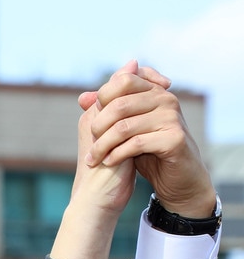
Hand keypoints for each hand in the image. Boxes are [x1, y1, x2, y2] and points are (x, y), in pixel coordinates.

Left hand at [83, 61, 213, 218]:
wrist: (176, 178)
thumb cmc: (148, 152)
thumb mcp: (125, 129)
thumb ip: (107, 111)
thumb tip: (82, 97)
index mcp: (154, 92)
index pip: (122, 80)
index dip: (102, 100)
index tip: (95, 125)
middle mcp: (166, 99)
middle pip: (118, 105)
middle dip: (97, 128)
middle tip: (91, 147)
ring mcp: (172, 117)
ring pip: (123, 126)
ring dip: (102, 146)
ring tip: (94, 159)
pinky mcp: (174, 139)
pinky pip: (136, 143)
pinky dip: (117, 154)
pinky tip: (109, 162)